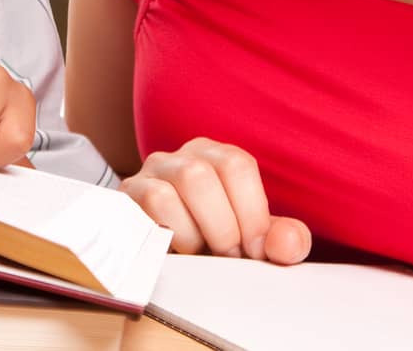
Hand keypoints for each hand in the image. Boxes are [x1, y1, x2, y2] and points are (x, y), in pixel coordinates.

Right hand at [121, 137, 309, 262]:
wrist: (169, 252)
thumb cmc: (217, 241)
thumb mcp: (254, 240)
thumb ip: (282, 240)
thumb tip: (287, 245)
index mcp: (215, 156)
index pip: (236, 165)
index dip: (251, 213)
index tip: (256, 251)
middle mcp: (179, 158)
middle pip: (199, 175)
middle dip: (221, 227)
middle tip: (228, 257)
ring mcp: (147, 177)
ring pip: (165, 193)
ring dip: (189, 236)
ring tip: (199, 255)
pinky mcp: (125, 201)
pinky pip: (139, 212)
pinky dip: (164, 237)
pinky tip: (176, 253)